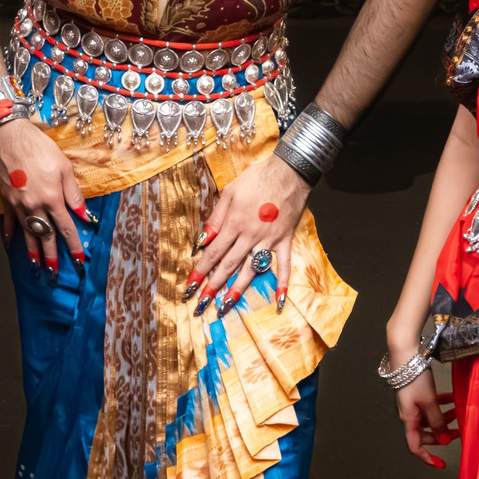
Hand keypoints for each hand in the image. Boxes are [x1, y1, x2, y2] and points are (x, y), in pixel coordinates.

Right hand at [0, 117, 91, 272]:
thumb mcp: (64, 167)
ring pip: (27, 233)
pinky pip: (9, 220)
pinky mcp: (6, 199)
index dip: (74, 245)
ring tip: (36, 266)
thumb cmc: (39, 147)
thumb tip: (84, 214)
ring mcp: (18, 204)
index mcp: (52, 198)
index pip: (66, 228)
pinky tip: (11, 243)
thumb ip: (73, 193)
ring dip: (32, 251)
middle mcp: (35, 206)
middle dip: (52, 257)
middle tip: (55, 274)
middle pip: (46, 236)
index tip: (80, 261)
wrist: (8, 135)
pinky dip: (10, 233)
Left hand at [191, 156, 309, 315]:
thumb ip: (216, 218)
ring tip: (226, 306)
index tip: (190, 285)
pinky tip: (279, 301)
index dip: (200, 270)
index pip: (213, 252)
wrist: (289, 172)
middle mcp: (250, 236)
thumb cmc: (257, 179)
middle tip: (201, 303)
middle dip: (213, 286)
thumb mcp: (230, 193)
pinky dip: (282, 283)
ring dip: (238, 289)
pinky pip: (284, 265)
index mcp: (234, 224)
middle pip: (228, 265)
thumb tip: (202, 239)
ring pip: (251, 270)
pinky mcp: (285, 240)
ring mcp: (269, 240)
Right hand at [392, 356, 457, 467]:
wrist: (405, 355)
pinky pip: (429, 407)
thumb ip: (437, 421)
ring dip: (444, 418)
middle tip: (457, 432)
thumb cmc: (414, 377)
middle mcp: (408, 415)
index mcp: (408, 420)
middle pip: (424, 434)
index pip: (415, 447)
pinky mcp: (415, 395)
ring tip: (457, 412)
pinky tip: (450, 400)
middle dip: (442, 434)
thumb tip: (444, 438)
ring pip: (429, 419)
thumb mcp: (429, 402)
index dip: (427, 458)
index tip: (441, 464)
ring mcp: (411, 405)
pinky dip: (440, 406)